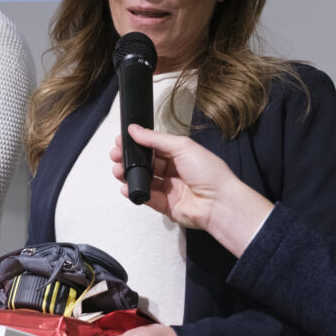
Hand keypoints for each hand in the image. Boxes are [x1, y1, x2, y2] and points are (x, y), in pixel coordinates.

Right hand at [111, 125, 234, 230]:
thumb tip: (135, 130)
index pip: (154, 146)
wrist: (219, 203)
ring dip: (129, 175)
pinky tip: (127, 187)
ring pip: (144, 180)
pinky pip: (147, 198)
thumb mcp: (182, 147)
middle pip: (147, 163)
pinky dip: (135, 192)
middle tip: (116, 156)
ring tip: (118, 171)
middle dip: (130, 159)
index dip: (138, 144)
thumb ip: (156, 139)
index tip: (122, 142)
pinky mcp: (166, 205)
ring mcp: (170, 188)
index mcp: (181, 154)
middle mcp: (175, 170)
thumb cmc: (210, 173)